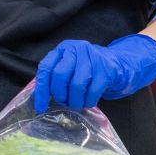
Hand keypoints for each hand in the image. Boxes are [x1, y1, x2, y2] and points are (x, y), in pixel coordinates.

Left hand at [34, 35, 155, 113]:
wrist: (117, 64)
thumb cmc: (87, 68)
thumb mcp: (69, 66)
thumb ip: (55, 75)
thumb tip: (38, 95)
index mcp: (63, 48)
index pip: (46, 68)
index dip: (41, 89)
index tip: (40, 106)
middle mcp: (76, 49)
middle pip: (60, 77)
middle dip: (60, 95)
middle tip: (64, 101)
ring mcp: (92, 59)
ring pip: (76, 86)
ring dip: (75, 101)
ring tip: (77, 102)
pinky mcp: (105, 71)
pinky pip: (92, 93)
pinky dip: (88, 102)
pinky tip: (88, 101)